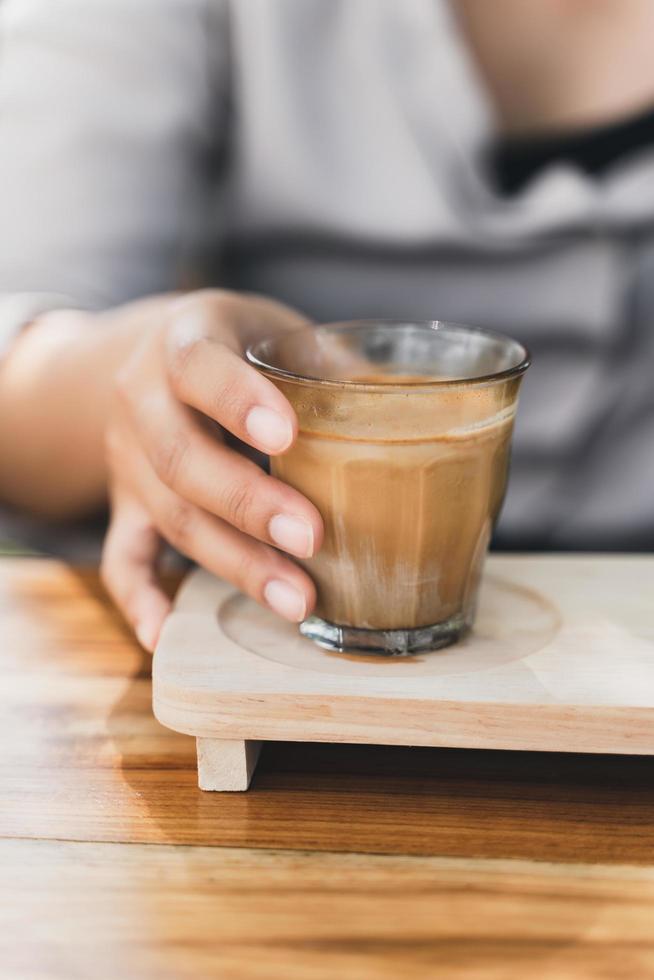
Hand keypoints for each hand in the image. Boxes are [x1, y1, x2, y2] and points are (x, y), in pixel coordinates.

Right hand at [100, 290, 322, 651]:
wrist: (154, 358)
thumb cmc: (239, 345)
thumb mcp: (277, 331)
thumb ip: (328, 363)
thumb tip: (410, 407)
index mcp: (183, 339)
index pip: (197, 366)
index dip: (237, 401)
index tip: (287, 436)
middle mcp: (142, 398)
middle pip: (179, 457)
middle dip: (246, 503)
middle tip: (311, 537)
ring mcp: (127, 458)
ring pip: (168, 514)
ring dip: (232, 561)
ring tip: (296, 598)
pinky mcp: (126, 505)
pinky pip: (123, 556)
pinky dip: (141, 598)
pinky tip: (165, 635)